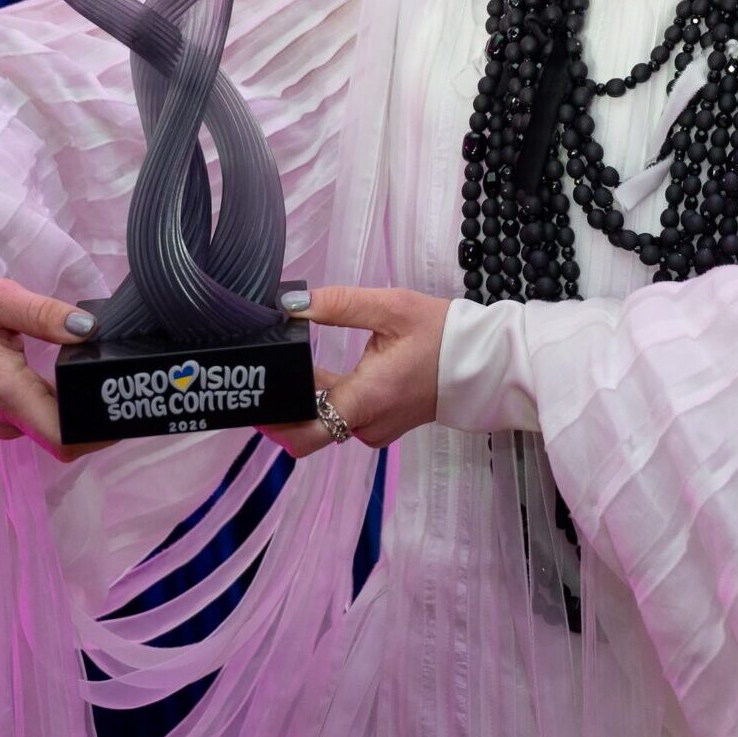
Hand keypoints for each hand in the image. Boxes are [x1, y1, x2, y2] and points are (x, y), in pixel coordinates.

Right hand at [0, 277, 106, 461]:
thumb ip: (44, 314)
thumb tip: (88, 330)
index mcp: (7, 393)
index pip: (62, 439)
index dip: (98, 434)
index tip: (124, 408)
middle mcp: (5, 417)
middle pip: (63, 437)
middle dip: (97, 420)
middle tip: (126, 387)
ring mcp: (3, 420)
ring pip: (53, 429)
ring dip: (80, 413)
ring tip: (107, 382)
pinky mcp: (4, 415)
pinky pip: (41, 420)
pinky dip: (63, 407)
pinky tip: (78, 382)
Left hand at [259, 286, 448, 458]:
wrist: (482, 361)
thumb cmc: (442, 335)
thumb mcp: (390, 308)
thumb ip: (338, 304)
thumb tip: (291, 303)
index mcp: (368, 399)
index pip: (306, 433)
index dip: (275, 421)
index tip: (256, 399)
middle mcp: (369, 425)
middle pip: (310, 427)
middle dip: (286, 405)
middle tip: (264, 374)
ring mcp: (376, 429)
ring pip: (326, 421)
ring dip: (308, 399)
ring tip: (288, 367)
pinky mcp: (382, 425)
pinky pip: (344, 417)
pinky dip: (330, 399)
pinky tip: (319, 374)